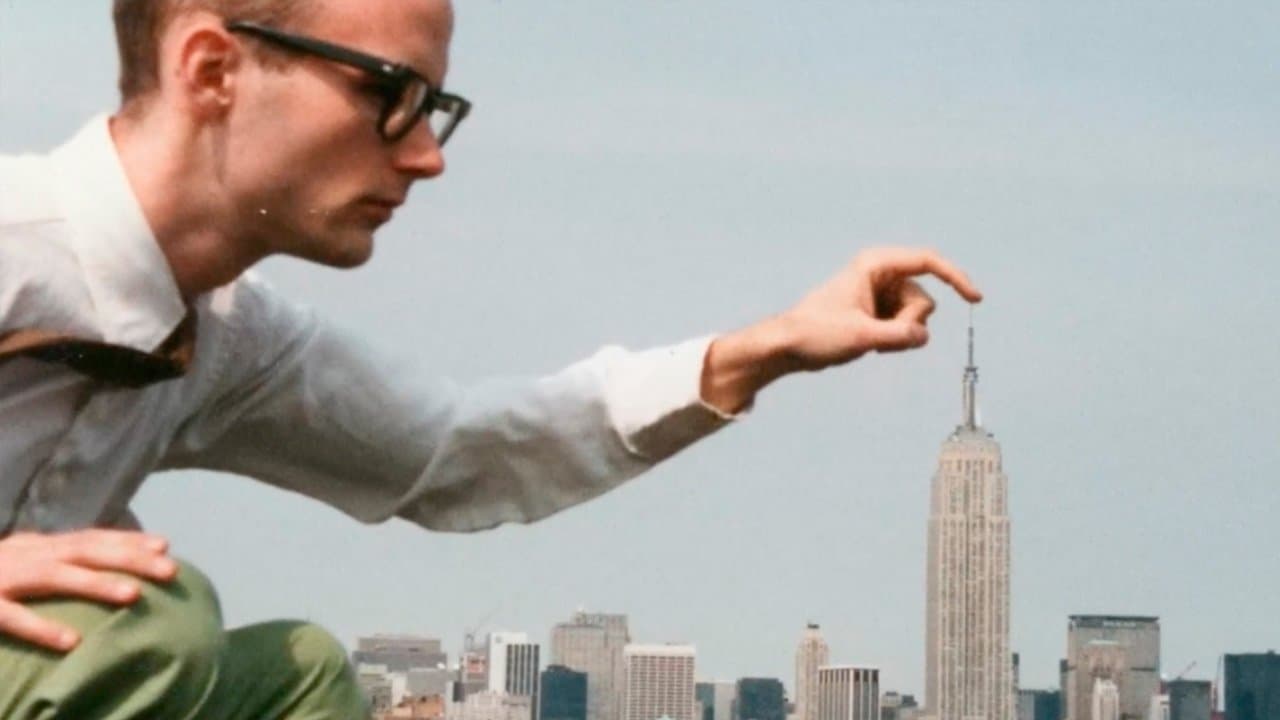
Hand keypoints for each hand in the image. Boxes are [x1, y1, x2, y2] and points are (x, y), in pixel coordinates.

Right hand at [0, 530, 178, 651]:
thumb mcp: (18, 560)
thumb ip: (55, 561)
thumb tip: (102, 567)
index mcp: (37, 547)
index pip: (90, 538)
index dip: (127, 540)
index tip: (164, 546)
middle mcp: (26, 556)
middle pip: (85, 552)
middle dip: (130, 559)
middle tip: (170, 570)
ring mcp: (5, 579)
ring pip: (54, 577)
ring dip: (95, 584)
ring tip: (134, 596)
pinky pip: (13, 618)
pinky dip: (42, 628)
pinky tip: (73, 642)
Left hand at [701, 247, 982, 412]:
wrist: (788, 346)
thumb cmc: (817, 333)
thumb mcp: (861, 336)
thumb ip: (899, 335)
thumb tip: (923, 336)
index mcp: (875, 265)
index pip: (927, 262)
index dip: (956, 277)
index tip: (975, 299)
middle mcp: (881, 275)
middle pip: (922, 301)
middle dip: (909, 325)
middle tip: (878, 337)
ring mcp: (880, 295)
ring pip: (915, 318)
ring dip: (900, 336)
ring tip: (869, 343)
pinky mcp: (878, 313)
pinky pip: (904, 328)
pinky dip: (894, 341)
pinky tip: (869, 346)